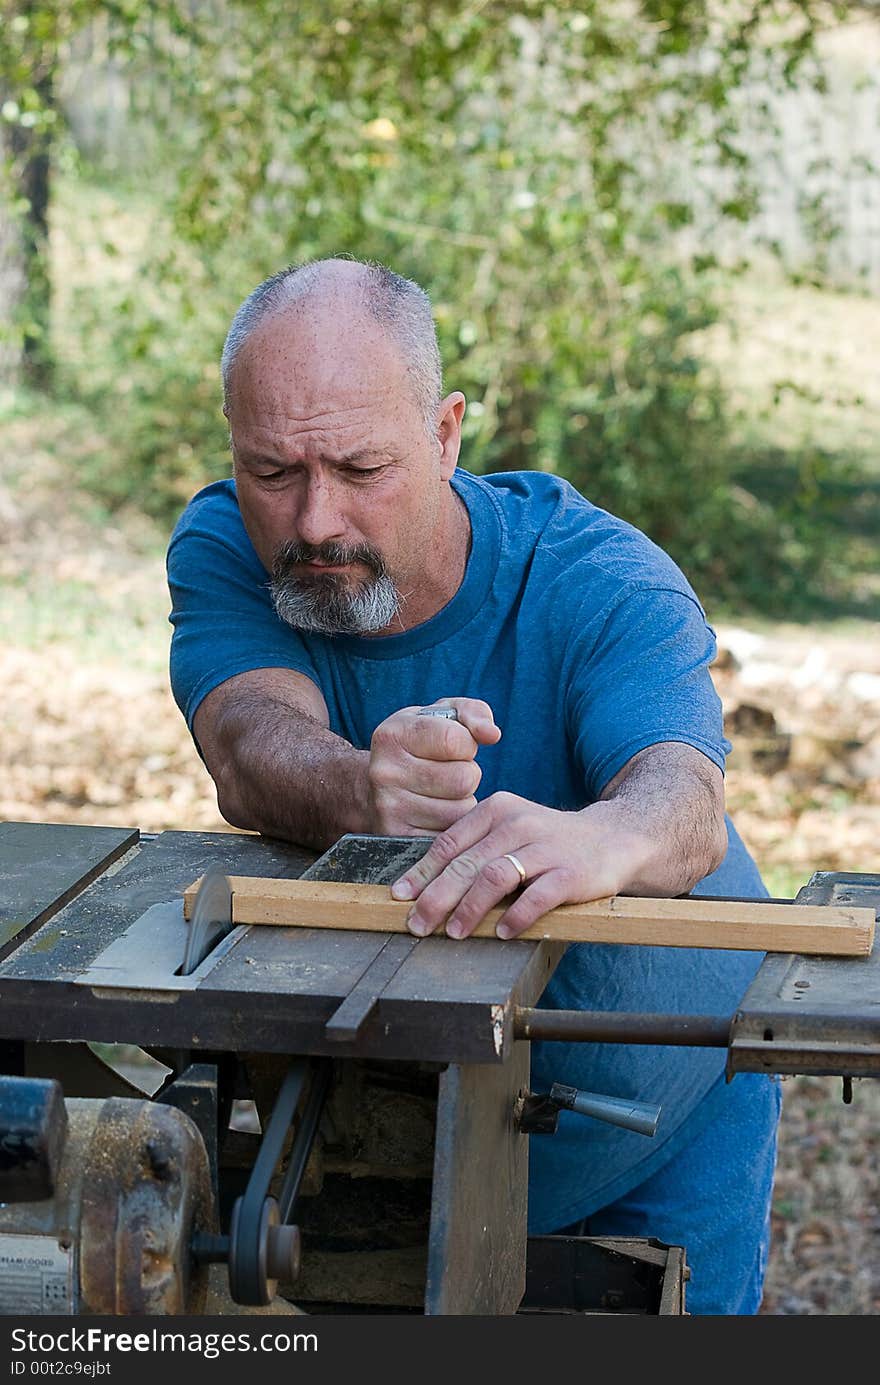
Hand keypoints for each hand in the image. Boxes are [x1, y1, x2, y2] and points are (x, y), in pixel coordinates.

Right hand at [367, 697, 500, 835]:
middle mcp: (385, 772)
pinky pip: (452, 835)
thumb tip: (492, 734)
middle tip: (449, 773)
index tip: (455, 745)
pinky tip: (436, 813)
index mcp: (392, 736)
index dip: (467, 744)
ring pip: (461, 810)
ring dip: (462, 802)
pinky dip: (453, 825)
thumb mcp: (439, 717)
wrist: (371, 788)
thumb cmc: (418, 746)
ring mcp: (390, 809)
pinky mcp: (400, 838)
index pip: (455, 740)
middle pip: (464, 779)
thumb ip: (472, 713)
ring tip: (442, 793)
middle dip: (468, 775)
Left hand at [390, 792, 653, 938]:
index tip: (400, 897)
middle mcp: (518, 823)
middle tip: (417, 924)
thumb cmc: (549, 842)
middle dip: (436, 897)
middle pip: (466, 863)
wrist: (613, 838)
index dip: (421, 872)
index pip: (450, 842)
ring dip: (469, 909)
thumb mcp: (510, 832)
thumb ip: (475, 849)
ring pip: (495, 877)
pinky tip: (501, 933)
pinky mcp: (571, 872)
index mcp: (497, 810)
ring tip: (453, 933)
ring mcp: (546, 847)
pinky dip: (515, 917)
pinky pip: (537, 896)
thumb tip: (425, 885)